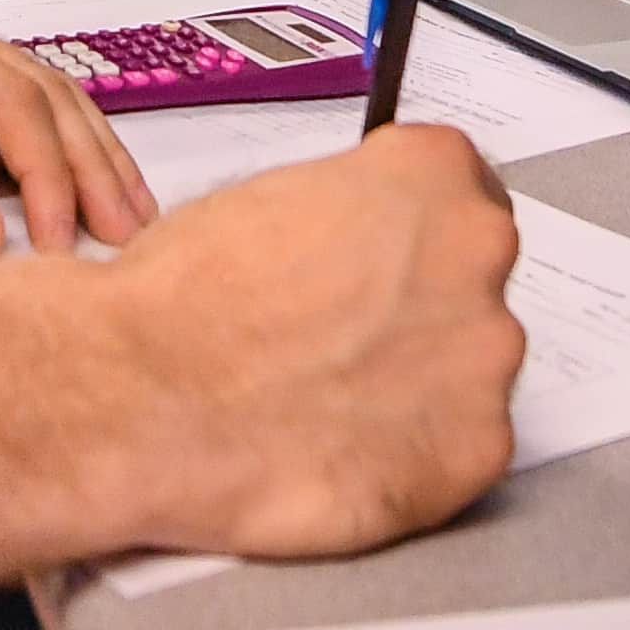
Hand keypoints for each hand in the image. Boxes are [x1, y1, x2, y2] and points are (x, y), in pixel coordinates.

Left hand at [0, 1, 158, 262]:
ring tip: (133, 228)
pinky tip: (92, 216)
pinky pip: (23, 141)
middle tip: (129, 239)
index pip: (10, 100)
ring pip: (47, 114)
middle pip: (44, 99)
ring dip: (91, 168)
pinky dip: (63, 177)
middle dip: (90, 168)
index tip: (62, 243)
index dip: (49, 171)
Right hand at [100, 126, 527, 556]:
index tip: (386, 252)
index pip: (459, 185)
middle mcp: (477, 257)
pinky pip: (461, 447)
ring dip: (415, 381)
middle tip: (338, 336)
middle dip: (415, 306)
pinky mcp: (475, 451)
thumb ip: (347, 212)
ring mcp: (487, 359)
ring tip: (326, 399)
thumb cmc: (183, 300)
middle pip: (469, 278)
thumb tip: (357, 244)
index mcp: (431, 176)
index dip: (408, 227)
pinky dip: (412, 453)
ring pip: (467, 367)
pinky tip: (342, 445)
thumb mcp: (267, 198)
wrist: (143, 397)